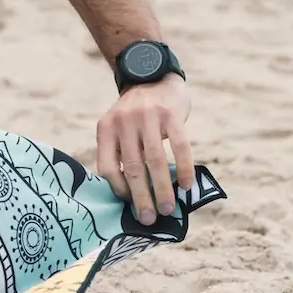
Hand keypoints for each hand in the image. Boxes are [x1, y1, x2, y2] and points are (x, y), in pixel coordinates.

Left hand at [95, 76, 193, 226]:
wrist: (153, 74)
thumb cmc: (136, 113)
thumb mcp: (118, 126)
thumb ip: (120, 152)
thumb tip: (131, 195)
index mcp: (106, 129)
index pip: (107, 167)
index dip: (118, 189)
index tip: (129, 206)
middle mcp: (124, 122)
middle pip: (132, 167)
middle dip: (141, 197)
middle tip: (149, 219)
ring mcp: (148, 117)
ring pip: (154, 160)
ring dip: (162, 189)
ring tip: (168, 208)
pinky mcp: (171, 114)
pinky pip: (179, 146)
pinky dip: (184, 168)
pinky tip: (186, 185)